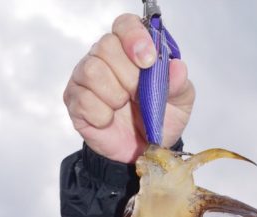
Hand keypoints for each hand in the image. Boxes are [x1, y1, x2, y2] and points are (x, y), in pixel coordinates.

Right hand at [63, 14, 194, 163]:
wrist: (145, 150)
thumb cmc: (159, 119)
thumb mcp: (180, 103)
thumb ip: (179, 84)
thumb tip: (177, 68)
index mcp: (130, 49)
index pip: (124, 25)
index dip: (134, 38)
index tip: (148, 61)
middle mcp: (105, 57)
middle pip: (106, 47)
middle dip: (128, 76)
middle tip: (137, 96)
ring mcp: (86, 78)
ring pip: (92, 71)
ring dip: (114, 95)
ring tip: (122, 107)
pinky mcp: (76, 101)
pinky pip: (84, 100)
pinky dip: (102, 115)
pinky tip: (109, 120)